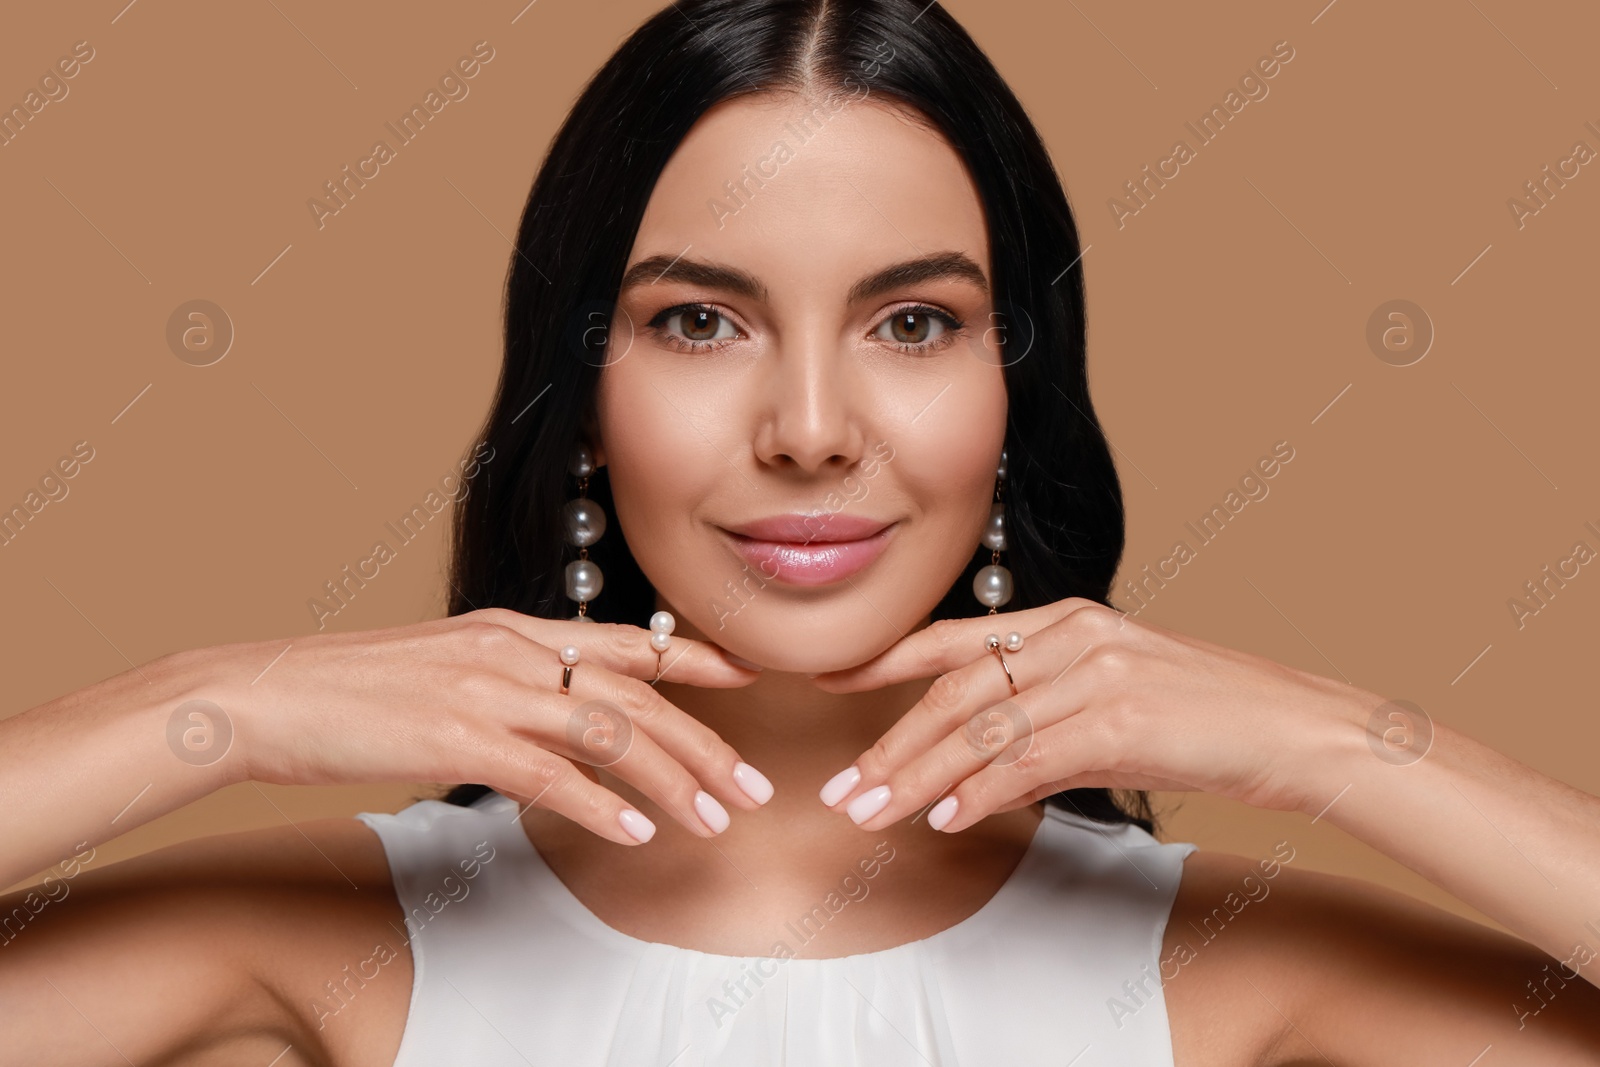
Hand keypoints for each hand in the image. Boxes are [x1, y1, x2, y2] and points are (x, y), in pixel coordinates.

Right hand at [178, 607, 768, 844]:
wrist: (266, 694)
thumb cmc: (350, 688)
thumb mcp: (443, 664)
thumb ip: (505, 678)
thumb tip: (551, 710)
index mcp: (513, 629)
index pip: (627, 641)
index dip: (695, 660)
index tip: (748, 677)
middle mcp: (514, 651)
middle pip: (638, 696)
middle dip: (706, 743)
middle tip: (755, 785)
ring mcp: (489, 691)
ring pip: (611, 736)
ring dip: (673, 782)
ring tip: (718, 820)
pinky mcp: (459, 737)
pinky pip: (551, 777)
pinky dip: (602, 807)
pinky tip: (638, 834)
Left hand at [810, 598, 1373, 832]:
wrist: (1298, 730)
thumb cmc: (1210, 720)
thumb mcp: (1118, 705)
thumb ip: (1045, 731)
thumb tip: (974, 781)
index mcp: (1070, 621)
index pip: (956, 639)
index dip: (886, 660)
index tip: (831, 680)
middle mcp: (1076, 636)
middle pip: (956, 693)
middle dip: (890, 744)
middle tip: (842, 787)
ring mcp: (1098, 674)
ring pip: (981, 730)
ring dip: (917, 777)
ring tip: (872, 812)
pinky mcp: (1122, 719)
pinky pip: (1029, 760)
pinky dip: (981, 791)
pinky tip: (947, 817)